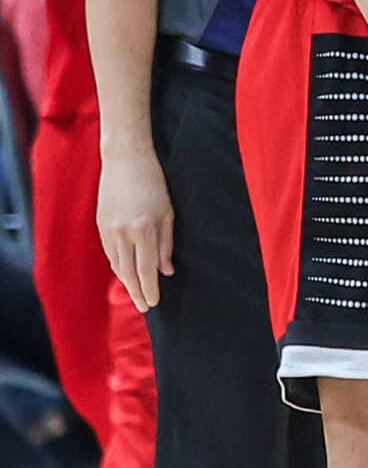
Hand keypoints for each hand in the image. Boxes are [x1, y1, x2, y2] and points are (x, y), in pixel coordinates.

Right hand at [96, 147, 173, 312]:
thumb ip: (166, 244)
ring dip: (126, 281)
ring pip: (116, 264)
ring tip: (136, 293)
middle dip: (137, 292)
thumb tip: (167, 271)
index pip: (146, 269)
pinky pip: (109, 253)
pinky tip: (125, 273)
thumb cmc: (154, 183)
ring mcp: (108, 230)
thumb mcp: (168, 212)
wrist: (125, 160)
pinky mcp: (100, 225)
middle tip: (145, 308)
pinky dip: (118, 265)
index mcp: (143, 229)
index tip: (154, 303)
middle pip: (128, 273)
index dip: (150, 288)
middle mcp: (122, 233)